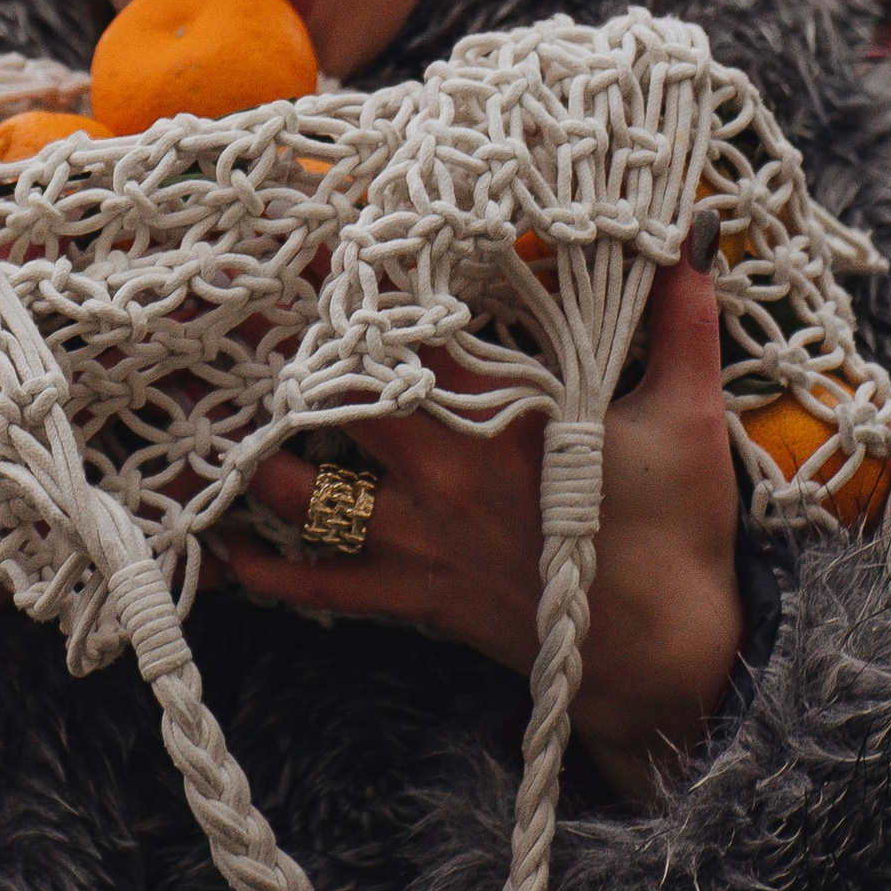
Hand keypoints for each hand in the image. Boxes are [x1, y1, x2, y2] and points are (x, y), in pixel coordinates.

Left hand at [213, 250, 745, 806]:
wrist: (667, 660)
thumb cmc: (677, 532)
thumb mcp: (689, 414)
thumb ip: (683, 316)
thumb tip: (692, 229)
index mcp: (499, 420)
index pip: (403, 338)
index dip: (347, 292)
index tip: (297, 249)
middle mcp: (442, 474)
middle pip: (328, 403)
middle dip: (268, 360)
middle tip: (212, 316)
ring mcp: (421, 540)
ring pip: (304, 495)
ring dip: (250, 456)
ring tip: (198, 416)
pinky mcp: (416, 598)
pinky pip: (324, 589)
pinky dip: (269, 571)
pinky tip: (223, 547)